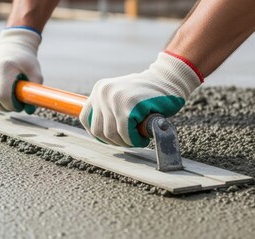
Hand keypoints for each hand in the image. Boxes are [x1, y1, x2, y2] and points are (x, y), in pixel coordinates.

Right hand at [0, 28, 41, 112]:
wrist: (14, 45)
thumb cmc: (26, 61)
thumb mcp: (36, 73)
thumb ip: (35, 92)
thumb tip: (30, 111)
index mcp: (5, 67)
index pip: (2, 96)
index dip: (10, 106)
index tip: (18, 106)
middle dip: (2, 107)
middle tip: (12, 105)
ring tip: (5, 100)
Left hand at [79, 52, 202, 146]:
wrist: (168, 80)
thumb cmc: (148, 94)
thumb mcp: (121, 96)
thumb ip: (109, 109)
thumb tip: (100, 134)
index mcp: (99, 90)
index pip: (86, 119)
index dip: (97, 134)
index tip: (111, 139)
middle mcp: (103, 92)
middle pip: (98, 130)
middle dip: (114, 141)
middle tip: (129, 140)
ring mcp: (115, 98)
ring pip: (111, 134)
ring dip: (126, 142)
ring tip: (137, 138)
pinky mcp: (129, 105)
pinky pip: (125, 133)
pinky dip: (134, 140)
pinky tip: (142, 138)